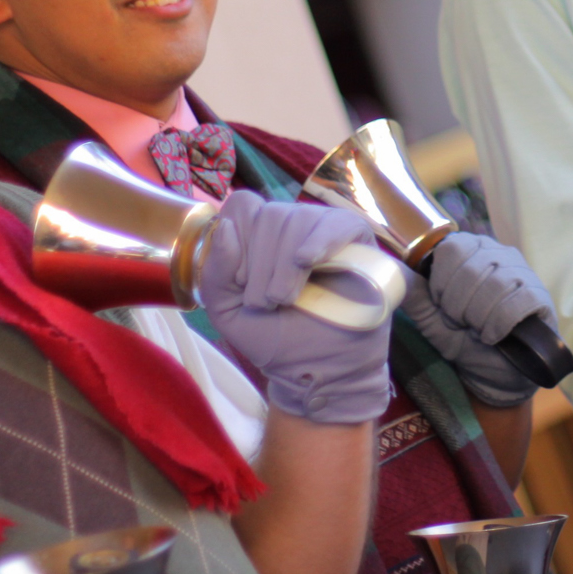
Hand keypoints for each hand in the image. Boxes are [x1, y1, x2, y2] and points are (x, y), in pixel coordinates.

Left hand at [202, 191, 392, 424]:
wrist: (318, 367)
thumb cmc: (273, 337)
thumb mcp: (227, 312)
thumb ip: (216, 273)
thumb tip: (226, 228)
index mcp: (257, 234)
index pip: (243, 206)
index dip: (238, 240)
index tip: (241, 281)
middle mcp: (290, 224)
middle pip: (268, 215)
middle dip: (261, 264)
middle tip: (267, 302)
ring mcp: (323, 228)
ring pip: (299, 219)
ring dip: (286, 265)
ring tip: (288, 299)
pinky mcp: (356, 240)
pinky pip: (338, 224)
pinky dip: (321, 240)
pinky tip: (308, 260)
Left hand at [400, 232, 557, 407]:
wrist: (497, 375)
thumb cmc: (465, 342)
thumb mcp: (433, 321)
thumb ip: (415, 297)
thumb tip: (391, 271)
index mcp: (471, 251)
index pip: (451, 250)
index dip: (442, 284)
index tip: (445, 308)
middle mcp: (499, 253)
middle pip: (470, 268)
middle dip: (459, 305)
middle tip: (464, 323)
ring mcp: (523, 272)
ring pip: (494, 284)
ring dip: (479, 317)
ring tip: (479, 330)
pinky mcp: (541, 296)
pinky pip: (516, 302)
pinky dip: (499, 324)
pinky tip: (496, 336)